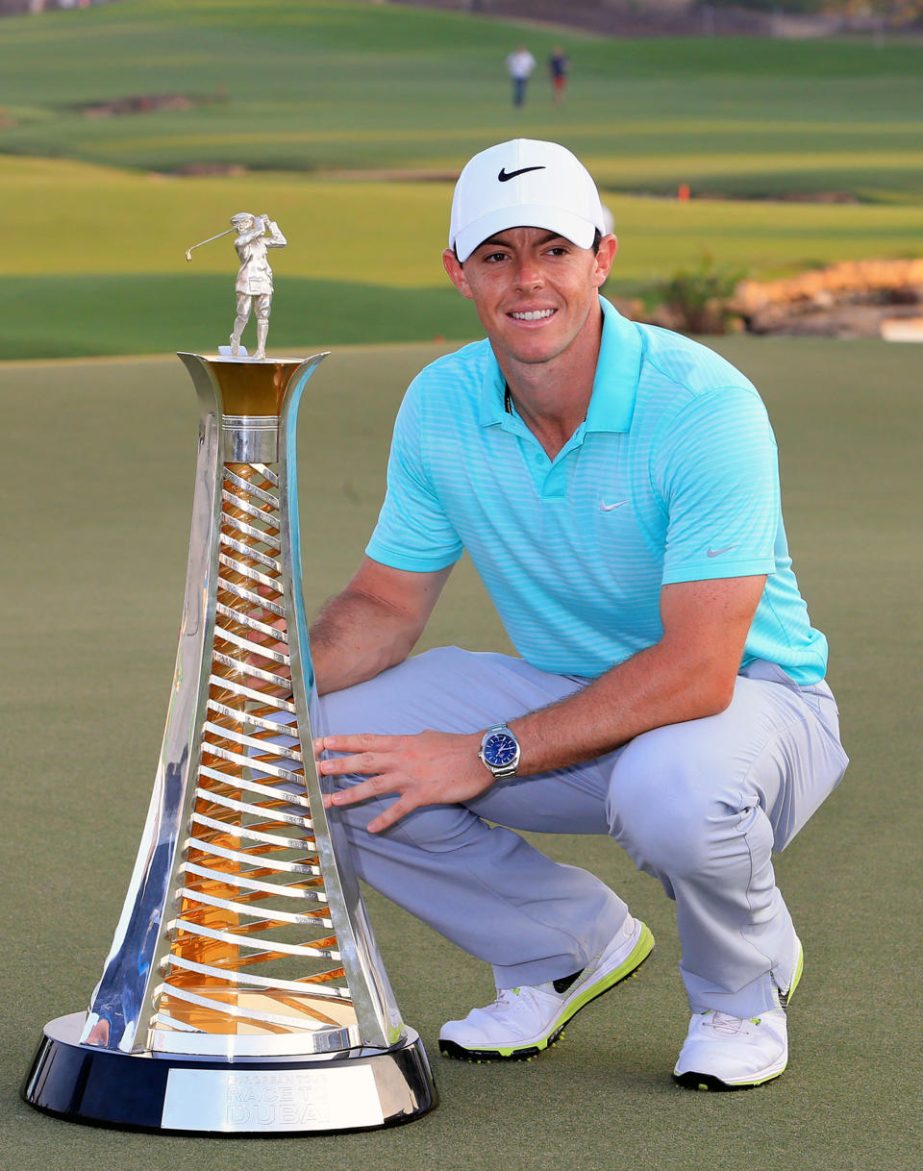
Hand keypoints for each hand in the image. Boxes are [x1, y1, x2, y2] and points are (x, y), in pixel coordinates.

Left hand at [316, 730, 489, 832]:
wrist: (481, 754)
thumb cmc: (455, 745)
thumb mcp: (426, 737)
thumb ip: (408, 742)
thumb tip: (399, 743)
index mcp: (401, 742)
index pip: (366, 740)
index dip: (343, 741)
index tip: (322, 742)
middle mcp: (401, 758)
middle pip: (364, 761)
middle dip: (339, 765)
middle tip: (316, 769)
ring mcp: (411, 777)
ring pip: (375, 785)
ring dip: (352, 794)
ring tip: (332, 801)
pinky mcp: (423, 794)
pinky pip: (400, 809)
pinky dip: (385, 819)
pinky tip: (372, 829)